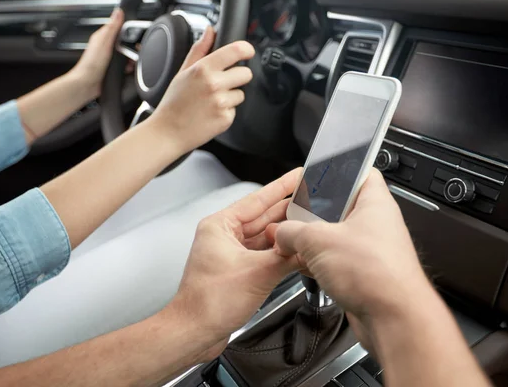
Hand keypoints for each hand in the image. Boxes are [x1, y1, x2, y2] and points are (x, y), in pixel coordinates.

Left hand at [70, 8, 124, 98]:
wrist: (87, 83)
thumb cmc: (92, 64)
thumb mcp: (104, 42)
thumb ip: (113, 27)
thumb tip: (119, 12)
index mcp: (102, 36)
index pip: (119, 28)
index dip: (128, 31)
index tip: (134, 37)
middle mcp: (106, 46)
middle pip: (124, 42)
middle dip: (131, 48)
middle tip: (131, 53)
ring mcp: (109, 58)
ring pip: (126, 54)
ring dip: (130, 59)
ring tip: (129, 63)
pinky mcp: (112, 68)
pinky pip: (124, 65)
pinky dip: (127, 67)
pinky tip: (126, 70)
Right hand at [151, 26, 254, 151]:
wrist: (168, 132)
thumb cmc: (174, 103)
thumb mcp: (183, 72)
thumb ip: (199, 49)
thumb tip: (211, 31)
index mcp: (203, 69)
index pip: (236, 50)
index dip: (246, 50)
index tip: (248, 52)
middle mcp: (214, 84)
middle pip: (246, 73)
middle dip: (238, 77)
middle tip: (222, 84)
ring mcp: (221, 103)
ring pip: (241, 94)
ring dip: (231, 97)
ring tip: (211, 102)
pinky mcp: (226, 119)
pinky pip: (235, 110)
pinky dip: (226, 112)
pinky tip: (211, 113)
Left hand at [168, 169, 302, 359]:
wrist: (195, 331)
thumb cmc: (209, 302)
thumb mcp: (258, 272)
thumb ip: (287, 256)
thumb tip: (307, 247)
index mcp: (220, 226)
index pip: (257, 199)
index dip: (282, 186)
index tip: (298, 175)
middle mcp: (223, 236)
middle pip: (263, 217)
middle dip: (288, 210)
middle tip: (312, 200)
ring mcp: (230, 253)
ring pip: (264, 237)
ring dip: (285, 234)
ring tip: (308, 224)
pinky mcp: (236, 270)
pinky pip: (262, 254)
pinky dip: (279, 253)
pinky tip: (295, 250)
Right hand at [271, 169, 432, 339]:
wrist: (393, 319)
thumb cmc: (376, 275)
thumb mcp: (318, 241)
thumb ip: (292, 231)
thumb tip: (281, 232)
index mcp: (374, 203)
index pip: (360, 171)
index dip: (338, 169)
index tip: (317, 173)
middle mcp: (376, 224)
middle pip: (340, 207)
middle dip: (314, 213)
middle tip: (297, 215)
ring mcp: (370, 249)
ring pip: (336, 236)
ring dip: (314, 241)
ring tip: (295, 243)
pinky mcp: (363, 273)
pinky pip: (336, 260)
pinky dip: (320, 262)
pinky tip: (306, 267)